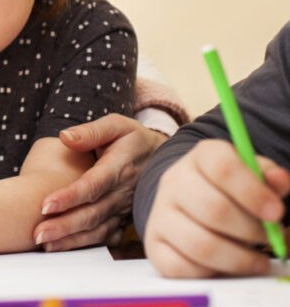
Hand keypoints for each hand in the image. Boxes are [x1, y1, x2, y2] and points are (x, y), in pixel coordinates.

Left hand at [35, 114, 166, 250]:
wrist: (164, 157)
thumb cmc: (134, 140)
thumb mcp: (117, 125)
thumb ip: (91, 131)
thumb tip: (65, 136)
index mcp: (119, 168)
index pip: (92, 185)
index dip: (70, 197)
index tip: (45, 205)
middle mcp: (122, 193)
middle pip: (92, 213)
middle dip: (64, 225)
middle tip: (38, 233)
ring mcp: (124, 209)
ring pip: (97, 229)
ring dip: (71, 239)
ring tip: (46, 245)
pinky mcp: (124, 220)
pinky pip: (105, 236)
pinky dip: (86, 244)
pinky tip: (66, 249)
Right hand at [143, 140, 289, 276]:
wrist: (188, 203)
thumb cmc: (228, 191)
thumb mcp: (250, 176)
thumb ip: (268, 178)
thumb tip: (280, 181)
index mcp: (200, 158)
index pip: (223, 167)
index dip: (253, 192)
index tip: (277, 213)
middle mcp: (173, 182)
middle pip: (214, 209)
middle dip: (251, 231)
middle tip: (269, 238)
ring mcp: (160, 213)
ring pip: (201, 244)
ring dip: (238, 259)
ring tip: (256, 260)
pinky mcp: (153, 244)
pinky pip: (181, 267)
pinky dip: (210, 273)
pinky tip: (225, 266)